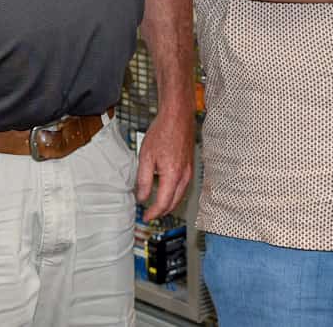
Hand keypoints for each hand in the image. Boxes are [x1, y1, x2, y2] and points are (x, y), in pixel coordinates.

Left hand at [135, 106, 194, 220]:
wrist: (177, 116)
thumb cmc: (162, 131)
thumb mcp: (146, 156)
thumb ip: (143, 180)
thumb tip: (142, 196)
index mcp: (172, 175)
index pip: (163, 203)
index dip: (153, 213)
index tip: (145, 216)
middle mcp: (184, 176)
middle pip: (174, 203)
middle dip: (161, 211)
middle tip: (150, 213)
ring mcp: (189, 171)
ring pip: (180, 195)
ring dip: (169, 203)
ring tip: (157, 205)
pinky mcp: (191, 165)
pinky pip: (184, 186)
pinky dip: (175, 193)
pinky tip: (167, 189)